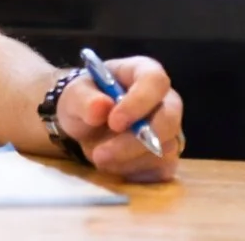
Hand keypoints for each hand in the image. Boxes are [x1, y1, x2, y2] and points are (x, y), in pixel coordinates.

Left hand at [57, 56, 183, 182]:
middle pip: (168, 120)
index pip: (155, 82)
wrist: (84, 124)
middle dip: (135, 142)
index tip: (113, 122)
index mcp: (144, 72)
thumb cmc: (84, 100)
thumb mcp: (74, 95)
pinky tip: (112, 165)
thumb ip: (84, 99)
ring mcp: (170, 130)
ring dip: (128, 159)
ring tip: (98, 156)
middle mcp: (165, 100)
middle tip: (100, 154)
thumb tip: (101, 107)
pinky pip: (161, 169)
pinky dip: (134, 172)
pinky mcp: (167, 156)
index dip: (138, 102)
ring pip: (164, 149)